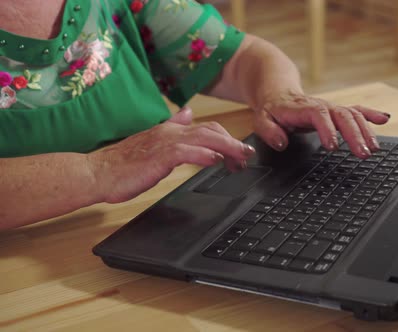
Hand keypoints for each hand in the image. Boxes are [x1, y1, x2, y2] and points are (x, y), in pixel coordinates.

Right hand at [87, 107, 254, 202]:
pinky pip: (186, 152)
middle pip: (211, 131)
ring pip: (204, 139)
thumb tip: (187, 112)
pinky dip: (204, 154)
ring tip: (241, 157)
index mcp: (170, 130)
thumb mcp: (153, 141)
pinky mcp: (159, 157)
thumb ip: (172, 127)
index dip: (226, 138)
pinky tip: (216, 160)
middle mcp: (170, 132)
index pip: (207, 128)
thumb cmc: (123, 164)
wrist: (97, 172)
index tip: (240, 151)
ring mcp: (165, 143)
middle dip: (233, 143)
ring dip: (226, 148)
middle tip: (248, 156)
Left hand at [253, 90, 390, 157]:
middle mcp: (321, 106)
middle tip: (363, 153)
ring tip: (374, 149)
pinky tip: (385, 120)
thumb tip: (281, 143)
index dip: (327, 129)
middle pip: (342, 115)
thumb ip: (269, 131)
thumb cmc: (271, 108)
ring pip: (353, 115)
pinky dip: (371, 114)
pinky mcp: (336, 111)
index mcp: (302, 108)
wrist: (277, 89)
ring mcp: (331, 108)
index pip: (318, 115)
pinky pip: (356, 110)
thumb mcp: (261, 119)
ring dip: (366, 131)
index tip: (333, 146)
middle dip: (355, 134)